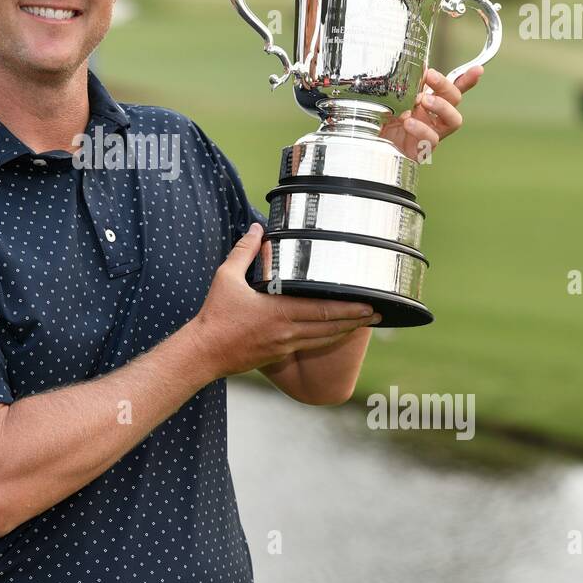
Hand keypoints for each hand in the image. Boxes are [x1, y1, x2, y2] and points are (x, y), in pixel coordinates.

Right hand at [187, 222, 381, 380]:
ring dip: (346, 331)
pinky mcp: (279, 354)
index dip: (349, 308)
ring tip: (364, 324)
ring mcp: (285, 345)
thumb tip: (256, 228)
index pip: (323, 310)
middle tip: (378, 313)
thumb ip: (244, 252)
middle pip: (330, 327)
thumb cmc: (216, 315)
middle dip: (356, 320)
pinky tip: (335, 334)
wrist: (204, 352)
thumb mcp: (227, 278)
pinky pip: (310, 345)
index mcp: (278, 312)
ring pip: (324, 339)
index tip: (368, 303)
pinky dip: (327, 339)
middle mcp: (287, 331)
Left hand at [379, 65, 483, 161]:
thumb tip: (418, 66)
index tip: (478, 69)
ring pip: (453, 120)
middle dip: (445, 86)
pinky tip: (408, 122)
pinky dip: (422, 129)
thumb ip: (404, 84)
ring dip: (441, 106)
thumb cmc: (380, 118)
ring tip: (422, 100)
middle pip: (454, 100)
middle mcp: (433, 117)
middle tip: (430, 78)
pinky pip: (432, 140)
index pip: (451, 89)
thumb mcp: (389, 97)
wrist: (364, 141)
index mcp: (428, 102)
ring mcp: (431, 134)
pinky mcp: (423, 151)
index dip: (467, 79)